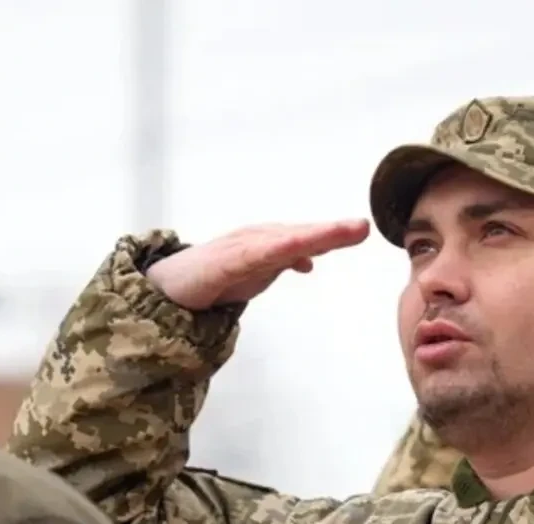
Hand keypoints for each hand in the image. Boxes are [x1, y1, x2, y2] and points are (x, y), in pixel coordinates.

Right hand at [148, 219, 370, 309]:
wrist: (171, 285)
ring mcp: (239, 249)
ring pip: (280, 241)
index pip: (307, 237)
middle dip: (330, 231)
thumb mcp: (258, 270)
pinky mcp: (221, 264)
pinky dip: (274, 251)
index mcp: (269, 242)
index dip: (334, 232)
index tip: (362, 229)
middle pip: (299, 234)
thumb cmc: (216, 273)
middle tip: (361, 227)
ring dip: (310, 235)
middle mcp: (257, 239)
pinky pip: (250, 257)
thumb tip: (310, 261)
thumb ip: (284, 262)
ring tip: (338, 232)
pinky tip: (295, 248)